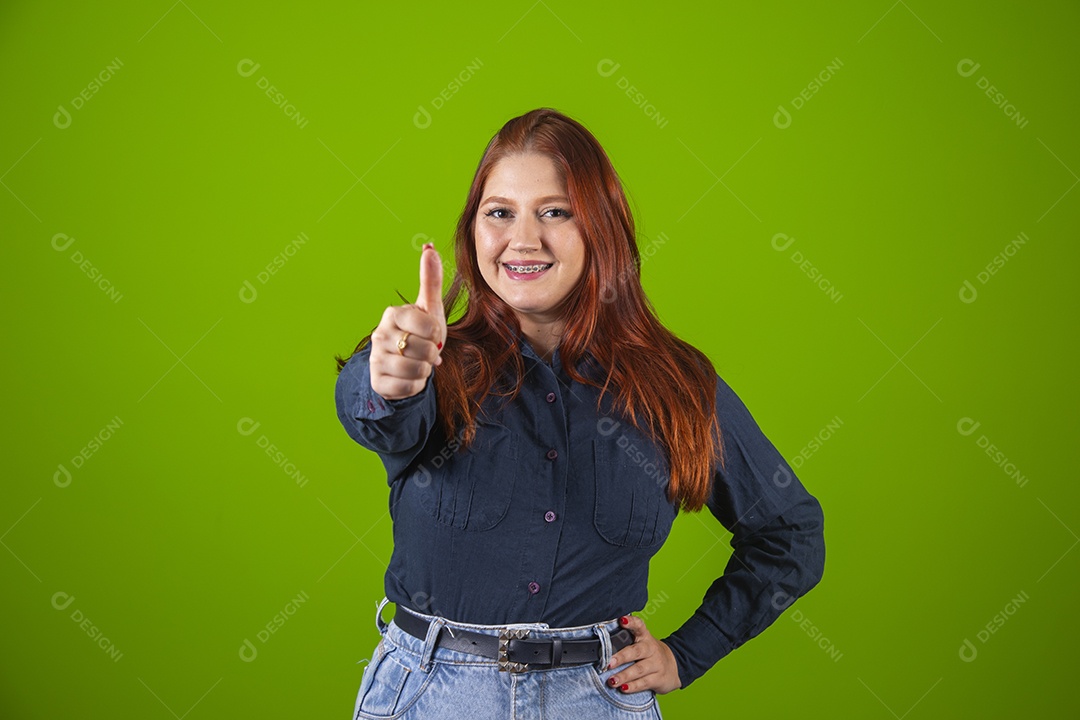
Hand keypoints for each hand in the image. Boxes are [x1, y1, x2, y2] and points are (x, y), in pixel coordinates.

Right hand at [369, 243, 446, 399]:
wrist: (401, 366)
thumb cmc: (418, 333)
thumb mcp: (429, 308)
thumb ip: (430, 279)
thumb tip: (429, 247)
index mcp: (393, 314)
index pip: (428, 325)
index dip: (437, 334)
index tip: (431, 334)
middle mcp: (379, 334)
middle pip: (424, 349)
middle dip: (432, 355)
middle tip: (426, 352)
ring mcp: (376, 359)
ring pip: (416, 370)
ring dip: (425, 370)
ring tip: (419, 364)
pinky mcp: (377, 381)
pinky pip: (408, 387)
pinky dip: (416, 385)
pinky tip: (410, 377)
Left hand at [605, 614, 682, 694]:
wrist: (674, 666)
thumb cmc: (649, 653)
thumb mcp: (640, 643)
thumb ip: (624, 641)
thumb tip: (600, 645)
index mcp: (644, 636)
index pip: (639, 625)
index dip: (631, 622)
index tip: (622, 620)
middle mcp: (651, 648)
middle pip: (636, 651)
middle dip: (621, 657)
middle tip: (608, 663)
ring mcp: (656, 664)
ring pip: (639, 669)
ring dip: (624, 675)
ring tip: (612, 680)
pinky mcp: (658, 678)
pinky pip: (644, 683)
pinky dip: (633, 686)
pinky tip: (623, 688)